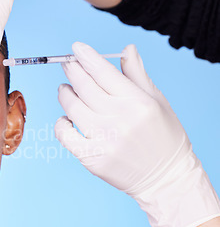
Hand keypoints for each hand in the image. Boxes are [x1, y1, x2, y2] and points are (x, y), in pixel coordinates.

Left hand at [55, 42, 219, 226]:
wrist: (165, 178)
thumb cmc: (162, 136)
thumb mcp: (156, 101)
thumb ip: (137, 74)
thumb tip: (126, 48)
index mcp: (137, 102)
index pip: (104, 72)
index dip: (86, 57)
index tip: (76, 48)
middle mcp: (119, 119)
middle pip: (84, 86)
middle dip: (72, 70)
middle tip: (66, 64)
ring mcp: (104, 139)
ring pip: (71, 107)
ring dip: (65, 94)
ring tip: (66, 89)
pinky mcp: (92, 158)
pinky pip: (65, 134)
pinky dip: (61, 123)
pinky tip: (67, 119)